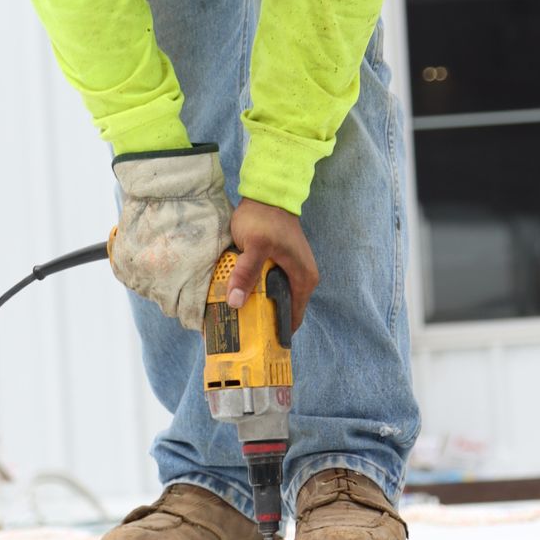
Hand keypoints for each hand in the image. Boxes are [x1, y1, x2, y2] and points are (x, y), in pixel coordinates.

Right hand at [109, 145, 232, 330]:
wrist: (170, 183)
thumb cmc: (202, 208)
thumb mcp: (222, 242)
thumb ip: (224, 270)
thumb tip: (233, 288)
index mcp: (190, 280)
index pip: (192, 316)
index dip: (198, 317)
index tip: (202, 314)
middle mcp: (162, 282)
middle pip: (170, 308)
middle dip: (181, 301)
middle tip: (188, 290)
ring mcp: (140, 272)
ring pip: (151, 293)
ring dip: (161, 286)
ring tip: (171, 270)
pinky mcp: (124, 260)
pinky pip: (132, 278)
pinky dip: (142, 274)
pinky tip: (153, 263)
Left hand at [226, 198, 318, 330]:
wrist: (268, 193)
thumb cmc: (265, 218)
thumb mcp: (255, 245)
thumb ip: (246, 273)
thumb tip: (235, 302)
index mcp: (303, 280)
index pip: (293, 319)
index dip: (276, 334)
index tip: (256, 346)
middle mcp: (302, 279)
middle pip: (282, 311)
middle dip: (262, 322)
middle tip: (239, 334)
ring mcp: (291, 271)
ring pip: (274, 299)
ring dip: (257, 307)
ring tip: (235, 319)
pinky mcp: (279, 265)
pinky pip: (268, 287)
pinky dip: (256, 293)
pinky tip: (238, 297)